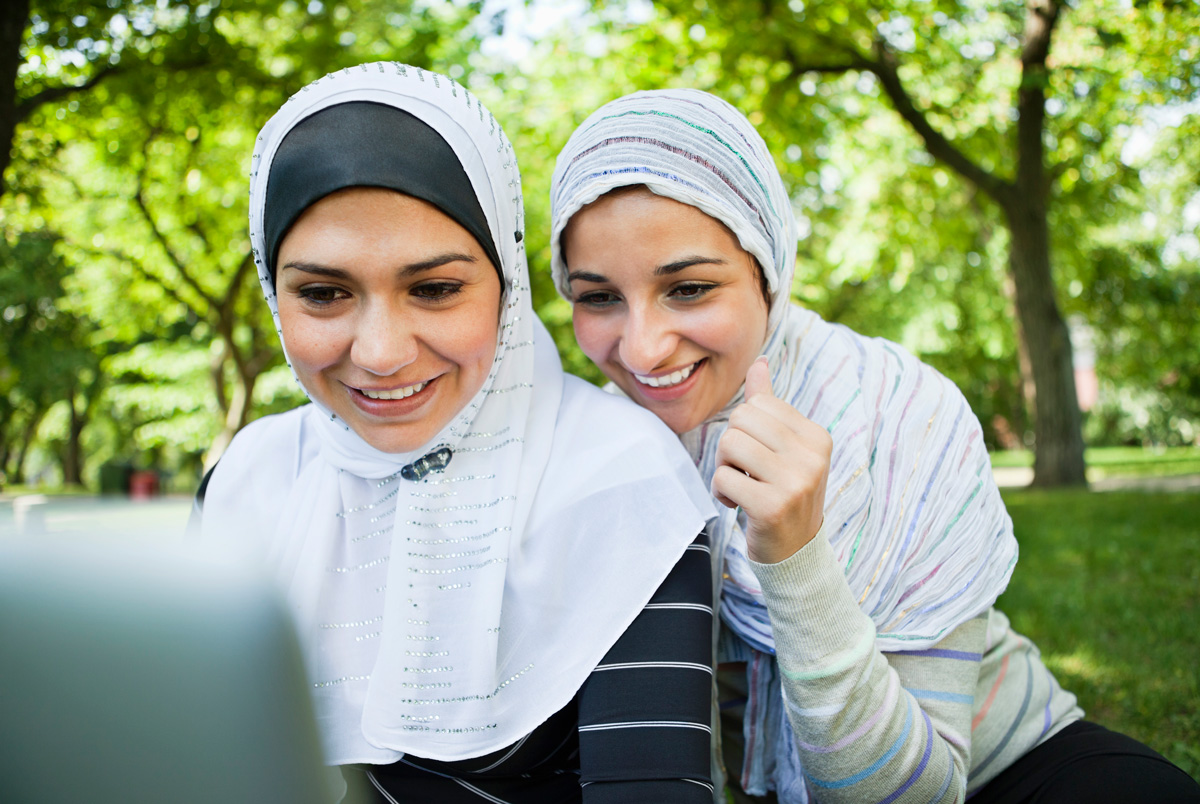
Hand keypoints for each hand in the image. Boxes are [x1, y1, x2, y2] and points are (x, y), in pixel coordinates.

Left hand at [711, 357, 831, 563]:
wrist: (795, 552)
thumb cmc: (783, 492)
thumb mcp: (785, 448)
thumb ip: (770, 405)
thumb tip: (759, 362)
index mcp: (816, 436)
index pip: (757, 404)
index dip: (744, 429)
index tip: (758, 456)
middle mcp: (812, 456)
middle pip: (740, 419)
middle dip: (730, 445)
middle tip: (745, 472)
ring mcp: (796, 481)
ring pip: (730, 444)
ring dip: (724, 468)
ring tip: (741, 486)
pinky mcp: (773, 506)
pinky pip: (724, 478)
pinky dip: (721, 492)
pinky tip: (738, 505)